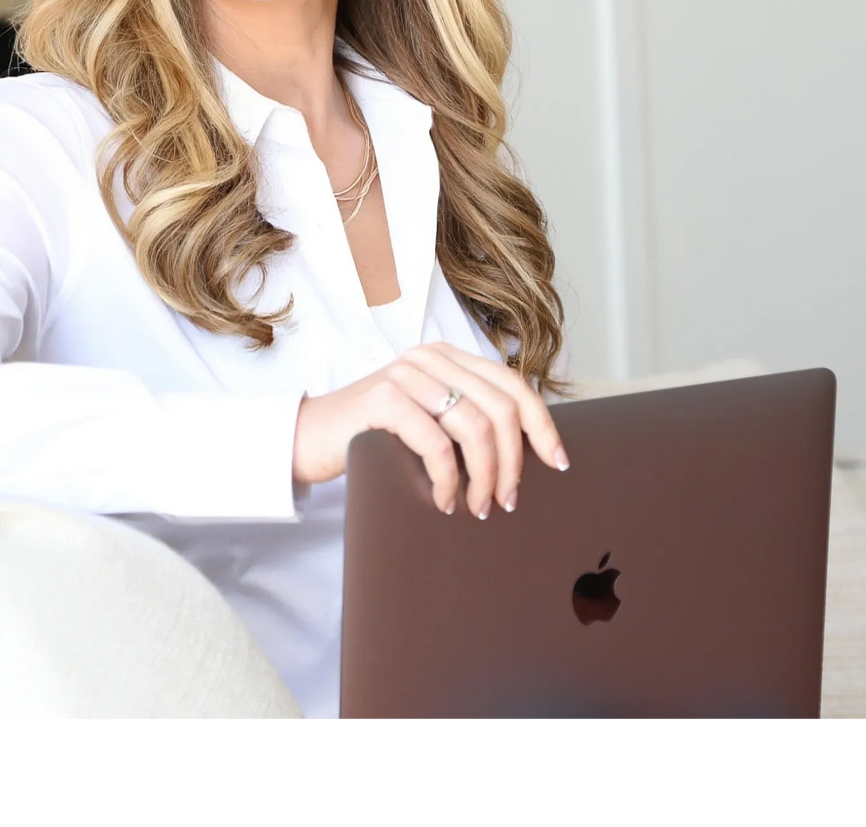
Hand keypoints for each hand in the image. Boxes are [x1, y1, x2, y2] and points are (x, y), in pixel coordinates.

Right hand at [292, 342, 568, 517]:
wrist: (307, 438)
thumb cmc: (374, 438)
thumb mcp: (427, 420)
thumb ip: (465, 419)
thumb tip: (524, 457)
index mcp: (448, 357)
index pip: (512, 385)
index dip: (542, 425)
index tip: (558, 463)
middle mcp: (430, 357)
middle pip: (501, 408)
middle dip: (513, 462)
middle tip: (507, 501)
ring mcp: (406, 374)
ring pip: (475, 426)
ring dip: (484, 477)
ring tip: (477, 507)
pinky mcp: (384, 399)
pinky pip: (437, 443)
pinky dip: (449, 480)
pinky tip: (444, 502)